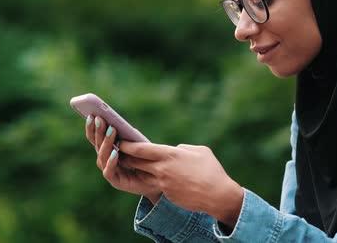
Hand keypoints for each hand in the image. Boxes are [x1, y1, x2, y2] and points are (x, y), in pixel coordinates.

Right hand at [84, 115, 161, 202]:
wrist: (157, 179)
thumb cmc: (146, 158)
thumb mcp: (137, 143)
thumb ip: (127, 137)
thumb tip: (117, 124)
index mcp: (107, 149)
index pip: (95, 138)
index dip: (92, 127)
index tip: (92, 114)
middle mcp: (105, 160)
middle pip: (97, 145)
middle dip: (98, 131)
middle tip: (100, 119)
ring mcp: (109, 171)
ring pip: (102, 156)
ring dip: (107, 142)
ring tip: (112, 130)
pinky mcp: (116, 182)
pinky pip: (109, 171)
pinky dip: (111, 162)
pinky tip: (115, 153)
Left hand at [118, 142, 243, 227]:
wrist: (217, 195)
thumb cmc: (211, 170)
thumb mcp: (200, 151)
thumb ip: (183, 149)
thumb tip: (175, 149)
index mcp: (170, 155)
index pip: (141, 149)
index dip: (128, 145)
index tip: (120, 141)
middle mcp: (162, 169)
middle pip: (136, 162)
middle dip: (125, 157)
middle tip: (118, 151)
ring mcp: (163, 183)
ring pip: (143, 174)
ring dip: (136, 169)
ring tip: (133, 163)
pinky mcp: (167, 194)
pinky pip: (156, 184)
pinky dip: (153, 179)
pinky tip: (155, 176)